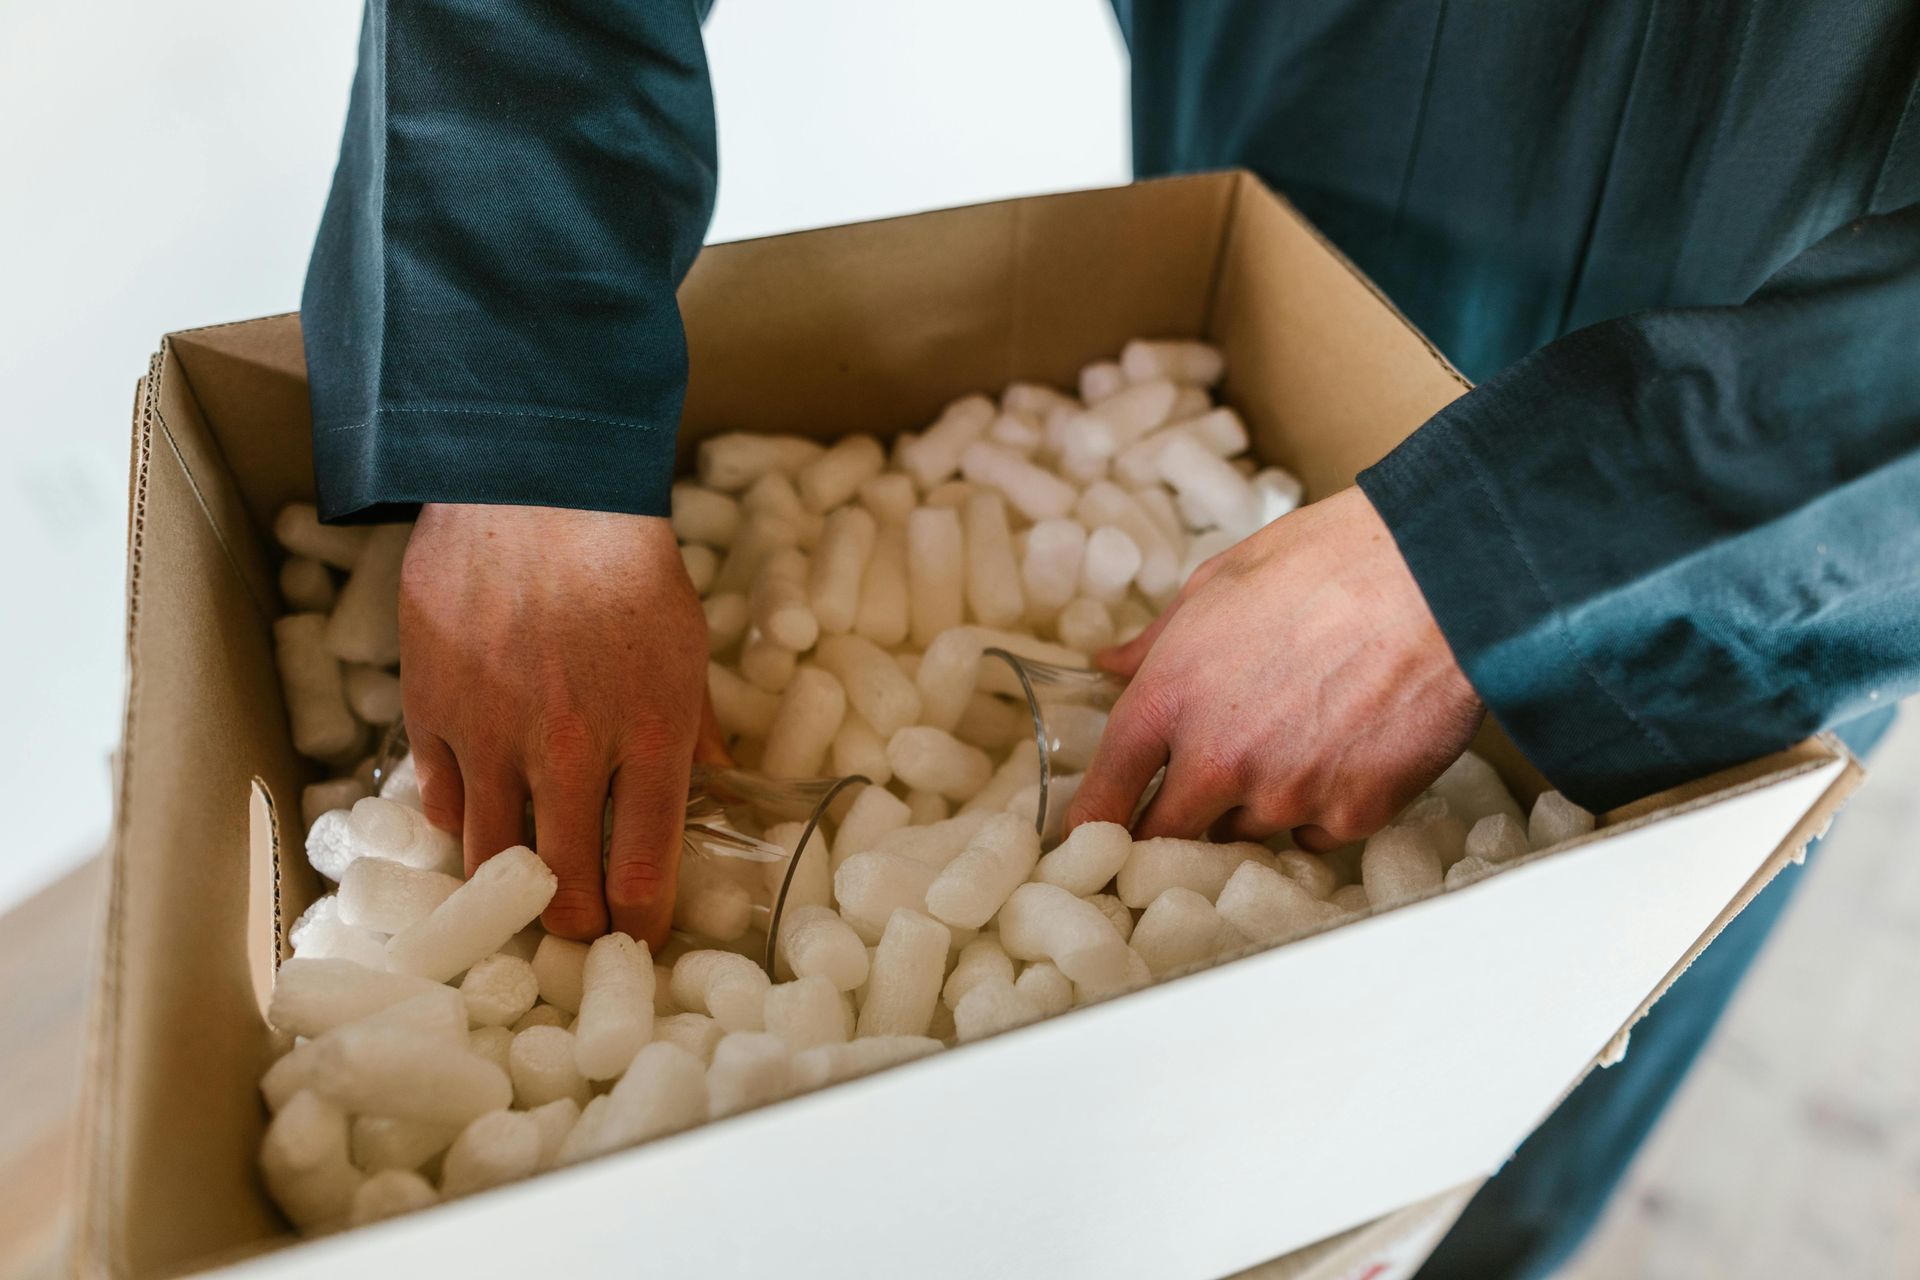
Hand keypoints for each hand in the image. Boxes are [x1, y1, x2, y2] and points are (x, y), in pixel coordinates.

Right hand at [399, 503, 707, 943]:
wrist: (534, 487)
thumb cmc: (625, 563)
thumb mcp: (687, 650)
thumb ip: (697, 732)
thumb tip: (722, 794)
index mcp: (648, 735)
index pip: (646, 870)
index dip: (642, 923)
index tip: (640, 937)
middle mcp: (568, 749)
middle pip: (563, 886)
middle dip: (576, 927)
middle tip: (580, 933)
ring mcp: (491, 733)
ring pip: (489, 857)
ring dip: (510, 888)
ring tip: (525, 893)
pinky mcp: (431, 709)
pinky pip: (439, 799)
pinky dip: (459, 818)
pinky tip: (479, 816)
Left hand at [1067, 487, 1482, 850]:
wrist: (1440, 576)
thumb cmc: (1327, 561)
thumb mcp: (1218, 581)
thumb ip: (1155, 640)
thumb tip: (1110, 665)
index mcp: (1169, 698)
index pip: (1103, 794)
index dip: (1090, 824)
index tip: (1090, 837)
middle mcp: (1218, 760)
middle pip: (1165, 836)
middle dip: (1171, 821)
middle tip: (1197, 792)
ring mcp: (1287, 795)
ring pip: (1245, 832)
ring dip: (1253, 805)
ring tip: (1294, 738)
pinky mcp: (1353, 814)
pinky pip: (1316, 834)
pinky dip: (1321, 808)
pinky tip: (1343, 753)